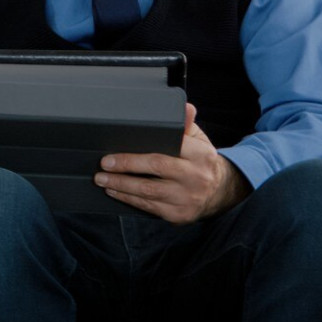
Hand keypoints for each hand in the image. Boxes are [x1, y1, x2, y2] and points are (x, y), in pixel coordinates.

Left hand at [94, 103, 249, 223]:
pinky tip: (115, 192)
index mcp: (200, 154)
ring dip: (121, 185)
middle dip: (126, 164)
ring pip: (149, 190)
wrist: (219, 191)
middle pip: (157, 166)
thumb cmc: (200, 161)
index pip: (171, 144)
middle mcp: (195, 176)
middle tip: (104, 163)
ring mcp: (187, 197)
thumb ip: (186, 125)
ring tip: (103, 179)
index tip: (118, 145)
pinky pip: (149, 206)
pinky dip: (129, 199)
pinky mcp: (179, 214)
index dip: (145, 146)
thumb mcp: (198, 140)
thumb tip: (185, 107)